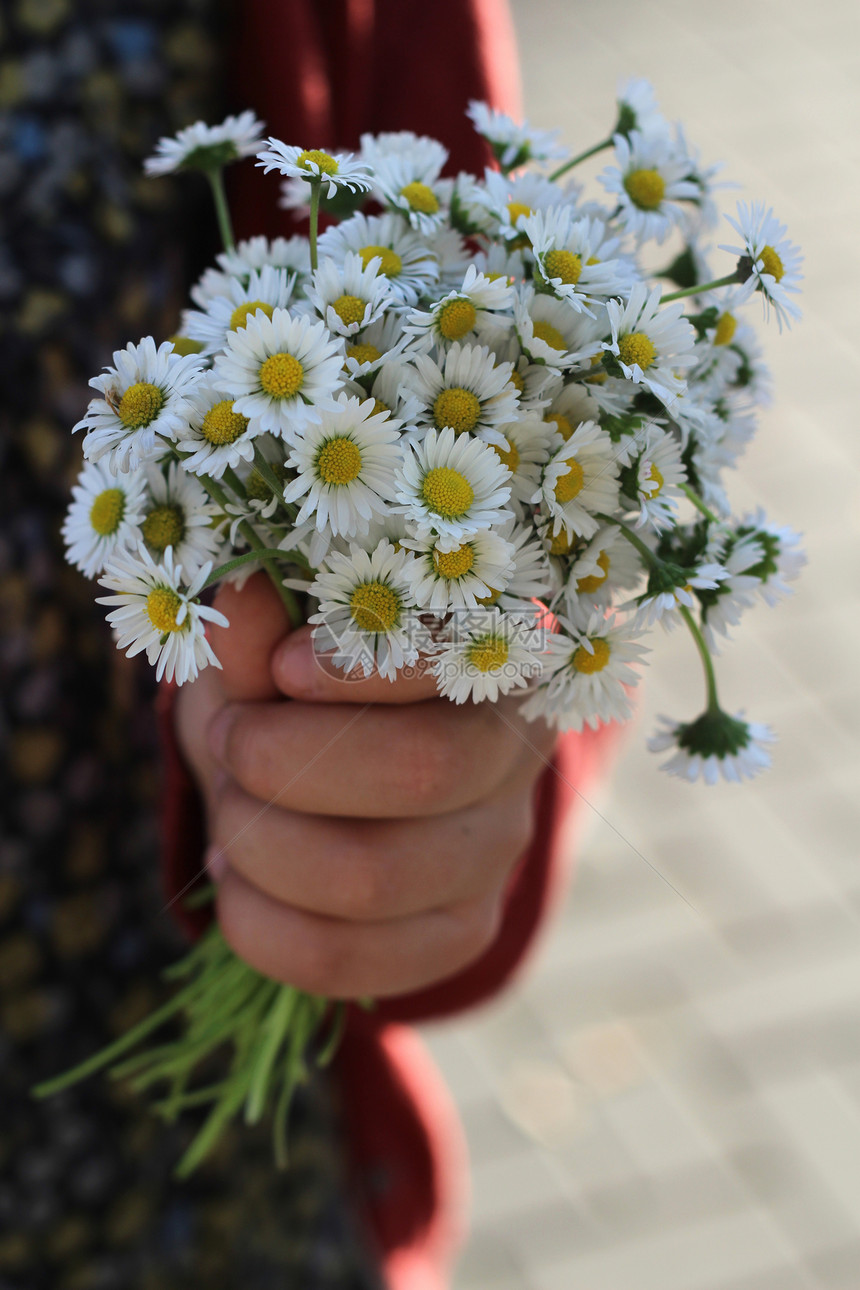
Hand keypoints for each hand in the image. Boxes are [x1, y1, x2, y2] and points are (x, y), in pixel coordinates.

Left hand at [174, 573, 556, 998]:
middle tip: (227, 740)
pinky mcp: (460, 934)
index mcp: (489, 658)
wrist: (337, 778)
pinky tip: (237, 881)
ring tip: (228, 813)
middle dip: (282, 759)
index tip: (280, 668)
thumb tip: (244, 592)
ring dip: (259, 843)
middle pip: (416, 772)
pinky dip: (257, 923)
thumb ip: (266, 634)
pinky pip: (342, 958)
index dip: (356, 666)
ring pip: (371, 878)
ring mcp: (496, 856)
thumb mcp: (280, 650)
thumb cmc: (311, 693)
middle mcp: (515, 758)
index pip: (452, 662)